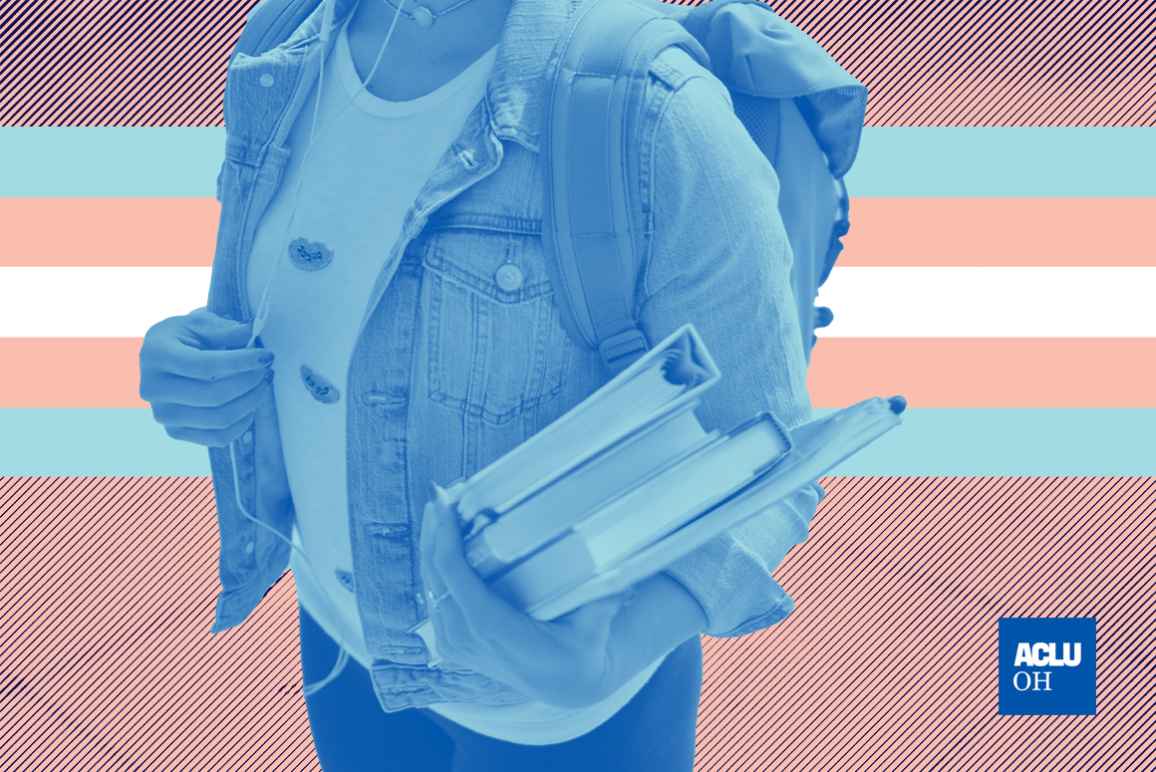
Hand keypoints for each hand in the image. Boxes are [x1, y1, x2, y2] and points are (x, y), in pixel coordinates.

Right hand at [139, 307, 273, 446]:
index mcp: (156, 355)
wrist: (163, 359)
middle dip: (250, 382)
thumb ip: (226, 330)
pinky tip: (250, 404)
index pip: (204, 366)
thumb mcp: (200, 323)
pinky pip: (218, 437)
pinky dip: (242, 423)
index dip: (241, 362)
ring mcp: (163, 414)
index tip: (266, 356)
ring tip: (263, 384)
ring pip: (219, 419)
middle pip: (214, 396)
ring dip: (251, 402)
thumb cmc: (184, 337)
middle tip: (267, 370)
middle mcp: (153, 388)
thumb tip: (253, 332)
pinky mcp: (175, 432)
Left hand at [419, 487, 632, 708]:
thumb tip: (623, 577)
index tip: (446, 504)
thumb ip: (604, 603)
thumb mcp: (594, 629)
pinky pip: (435, 596)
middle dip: (434, 532)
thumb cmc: (580, 651)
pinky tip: (441, 538)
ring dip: (431, 545)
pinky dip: (435, 564)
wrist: (564, 684)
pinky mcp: (452, 641)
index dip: (445, 540)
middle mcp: (467, 639)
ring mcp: (455, 643)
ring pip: (430, 585)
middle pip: (435, 576)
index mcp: (493, 630)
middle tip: (441, 493)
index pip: (454, 579)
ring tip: (441, 507)